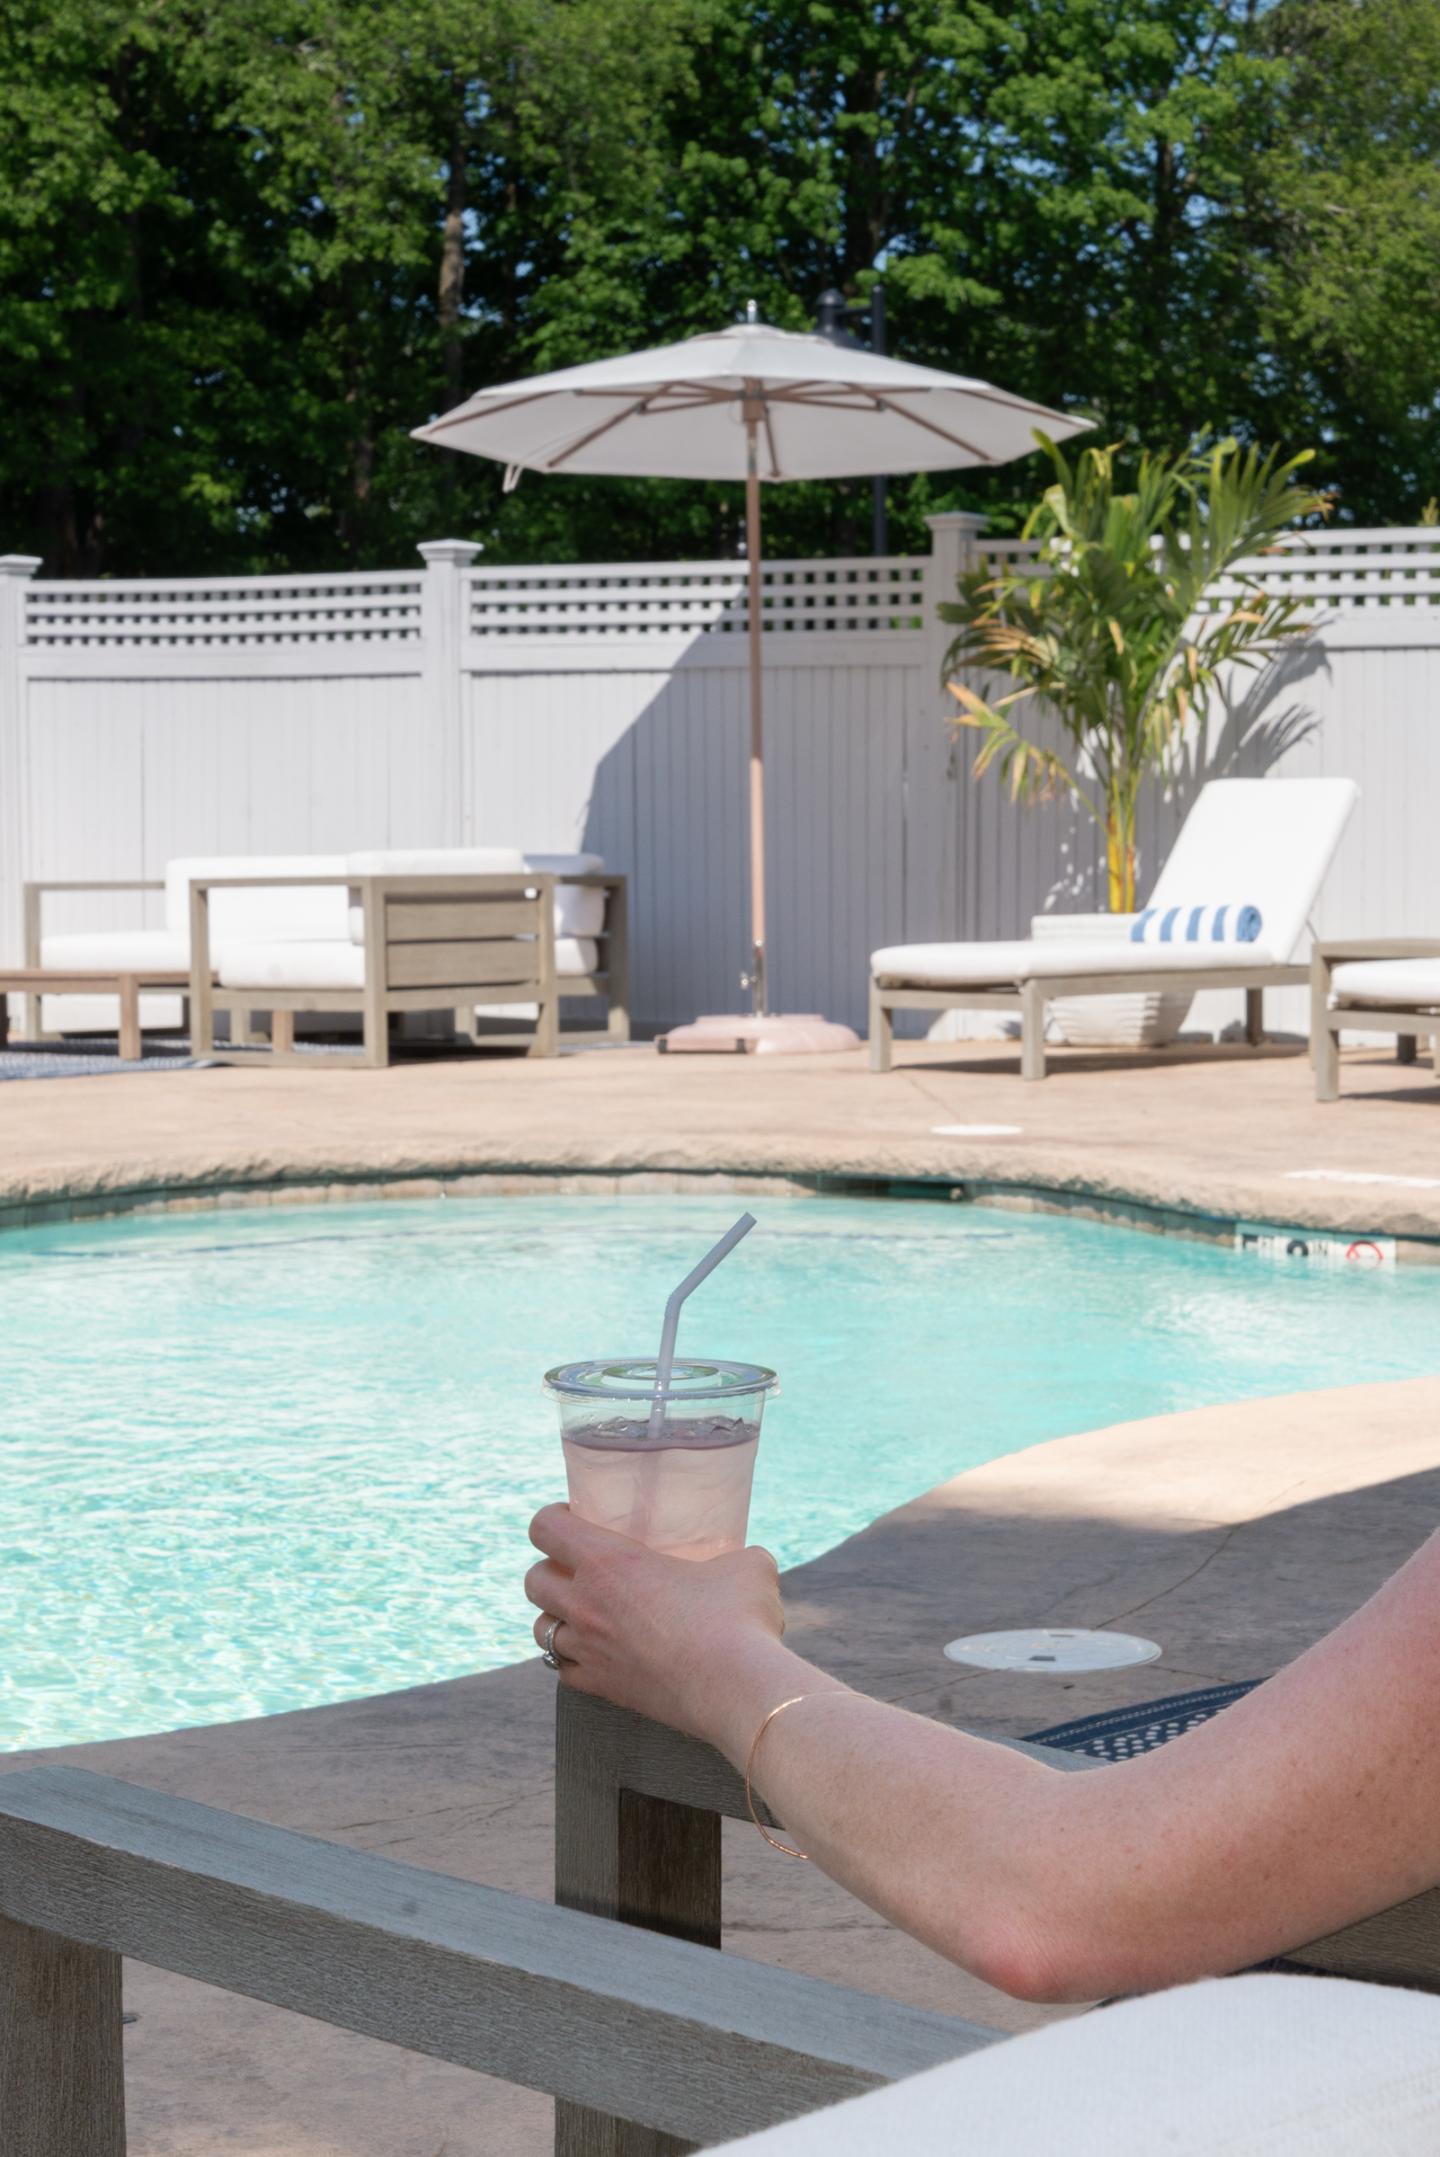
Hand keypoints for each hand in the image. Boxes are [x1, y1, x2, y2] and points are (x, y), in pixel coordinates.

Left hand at [524, 1503, 787, 1744]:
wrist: (736, 1688)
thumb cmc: (738, 1618)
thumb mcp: (746, 1564)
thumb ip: (732, 1554)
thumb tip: (743, 1560)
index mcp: (609, 1561)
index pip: (545, 1527)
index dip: (552, 1518)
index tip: (575, 1517)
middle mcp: (586, 1604)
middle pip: (533, 1580)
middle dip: (550, 1569)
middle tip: (579, 1567)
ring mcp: (589, 1650)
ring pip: (540, 1629)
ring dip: (555, 1616)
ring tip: (584, 1612)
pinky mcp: (602, 1688)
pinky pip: (564, 1670)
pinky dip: (572, 1658)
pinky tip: (596, 1653)